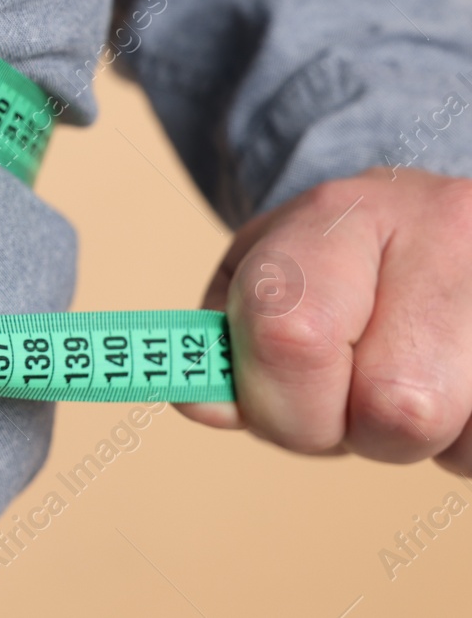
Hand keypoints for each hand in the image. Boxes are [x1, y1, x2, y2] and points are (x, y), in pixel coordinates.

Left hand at [178, 167, 471, 474]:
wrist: (418, 221)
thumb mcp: (253, 285)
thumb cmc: (325, 268)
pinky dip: (466, 441)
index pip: (293, 334)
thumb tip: (207, 404)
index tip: (276, 394)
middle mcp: (447, 228)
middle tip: (349, 393)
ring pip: (459, 434)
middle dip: (354, 430)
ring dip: (419, 440)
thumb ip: (222, 347)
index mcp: (340, 212)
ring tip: (405, 378)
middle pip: (398, 406)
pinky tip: (454, 387)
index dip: (278, 400)